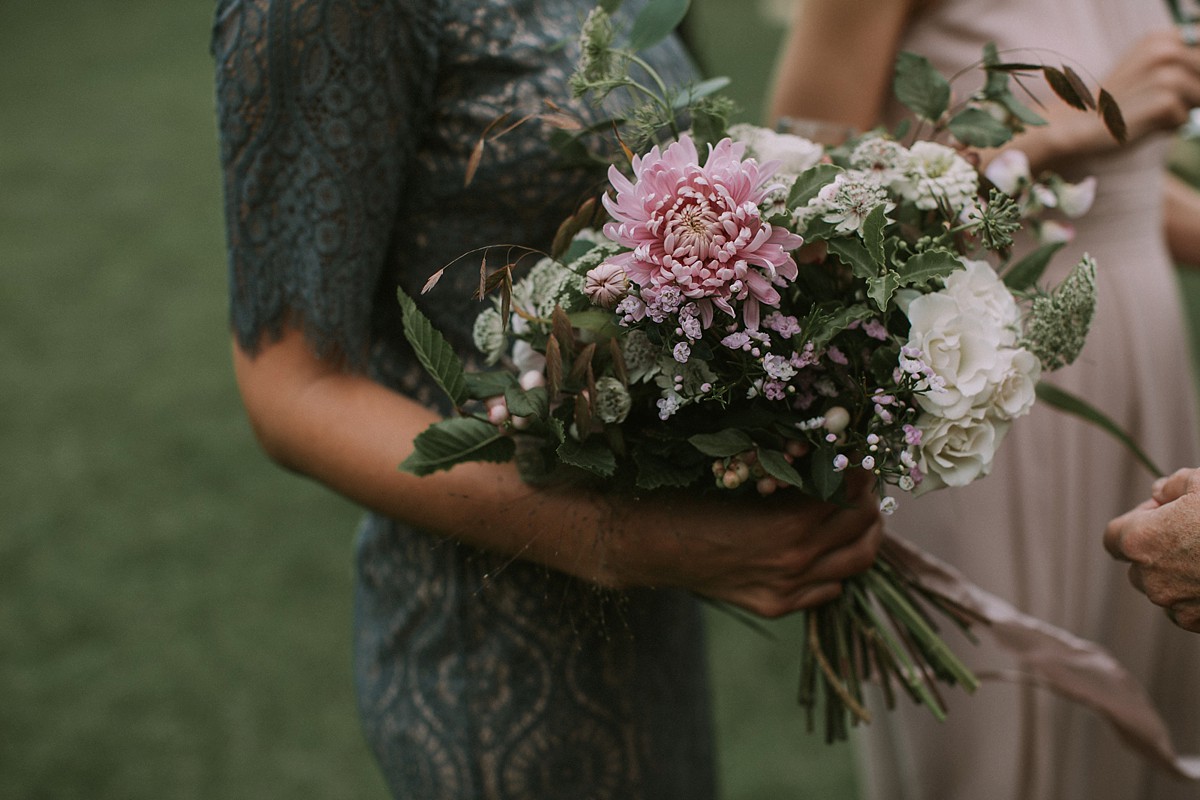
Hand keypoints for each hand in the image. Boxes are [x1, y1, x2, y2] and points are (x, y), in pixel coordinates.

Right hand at [605, 476, 883, 618]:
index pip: (851, 493)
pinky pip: (829, 590)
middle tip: (862, 479)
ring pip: (856, 562)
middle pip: (863, 527)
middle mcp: (796, 562)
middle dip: (870, 498)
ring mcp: (788, 589)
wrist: (647, 545)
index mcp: (790, 524)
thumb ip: (791, 473)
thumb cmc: (687, 498)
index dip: (861, 469)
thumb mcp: (742, 476)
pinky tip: (825, 548)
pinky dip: (837, 567)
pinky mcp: (776, 606)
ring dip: (864, 533)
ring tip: (858, 511)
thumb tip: (828, 454)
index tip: (861, 453)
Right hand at [1014, 28, 1199, 170]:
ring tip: (1147, 116)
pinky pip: (1184, 118)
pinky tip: (1140, 126)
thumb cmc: (1111, 106)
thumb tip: (1195, 85)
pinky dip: (1167, 127)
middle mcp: (1165, 50)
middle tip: (1160, 108)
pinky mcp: (1164, 102)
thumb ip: (1178, 71)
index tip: (1179, 90)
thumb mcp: (1145, 77)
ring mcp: (1164, 75)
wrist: (1072, 126)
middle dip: (1192, 93)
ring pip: (1199, 96)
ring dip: (1180, 111)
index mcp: (1160, 39)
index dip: (1191, 75)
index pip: (1198, 56)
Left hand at [1104, 468, 1199, 631]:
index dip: (1136, 521)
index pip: (1113, 536)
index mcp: (1140, 541)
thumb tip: (1161, 491)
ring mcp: (1174, 605)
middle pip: (1137, 563)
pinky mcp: (1198, 624)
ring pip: (1162, 588)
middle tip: (1189, 531)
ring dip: (1176, 573)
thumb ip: (1173, 485)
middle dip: (1156, 547)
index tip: (1161, 512)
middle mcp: (1150, 578)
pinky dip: (1196, 595)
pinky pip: (1185, 608)